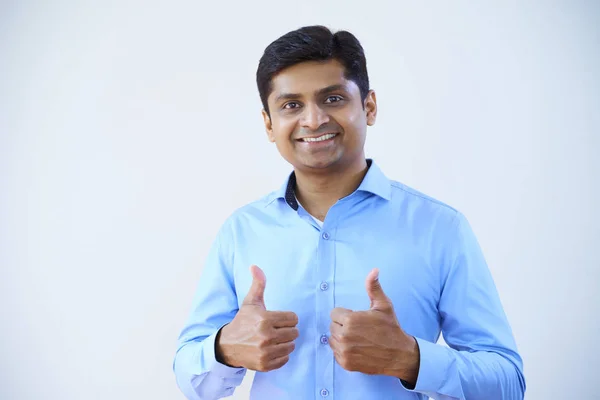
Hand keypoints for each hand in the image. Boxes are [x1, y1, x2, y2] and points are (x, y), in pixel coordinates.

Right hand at [215, 265, 298, 371]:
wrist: (227, 345)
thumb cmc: (243, 321)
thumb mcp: (250, 302)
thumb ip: (258, 284)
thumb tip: (255, 266)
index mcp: (265, 319)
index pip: (293, 318)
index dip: (287, 318)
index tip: (278, 319)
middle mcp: (266, 336)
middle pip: (294, 332)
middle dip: (287, 330)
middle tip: (276, 329)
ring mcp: (266, 352)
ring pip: (291, 346)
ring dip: (285, 343)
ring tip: (274, 339)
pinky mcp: (265, 365)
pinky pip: (285, 359)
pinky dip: (281, 355)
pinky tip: (272, 349)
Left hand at [329, 268, 419, 383]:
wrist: (399, 354)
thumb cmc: (391, 328)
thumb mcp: (384, 305)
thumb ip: (374, 287)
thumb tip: (374, 270)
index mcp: (351, 320)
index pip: (334, 313)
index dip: (346, 314)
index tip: (357, 319)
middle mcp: (344, 336)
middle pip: (332, 326)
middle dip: (343, 325)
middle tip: (359, 329)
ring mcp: (344, 351)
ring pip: (332, 340)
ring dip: (341, 338)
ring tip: (358, 339)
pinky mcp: (346, 363)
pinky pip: (335, 353)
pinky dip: (343, 351)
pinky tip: (357, 349)